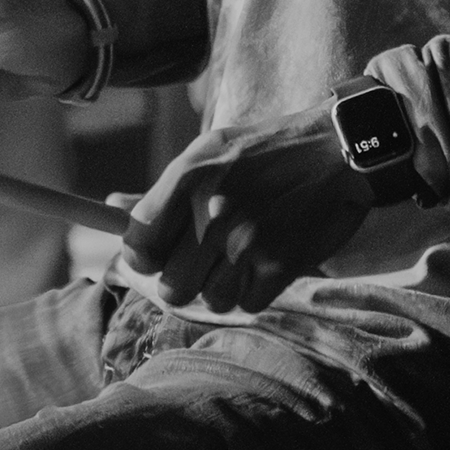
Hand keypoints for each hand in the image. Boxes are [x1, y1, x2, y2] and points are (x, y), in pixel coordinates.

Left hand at [120, 107, 372, 316]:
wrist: (339, 146)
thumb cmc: (268, 150)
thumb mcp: (212, 152)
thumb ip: (165, 189)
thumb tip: (110, 205)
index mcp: (190, 176)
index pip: (139, 244)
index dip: (143, 259)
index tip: (155, 257)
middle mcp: (213, 210)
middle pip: (171, 286)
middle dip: (186, 279)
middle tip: (206, 259)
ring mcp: (247, 240)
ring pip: (210, 300)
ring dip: (223, 285)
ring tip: (242, 254)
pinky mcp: (279, 263)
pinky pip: (248, 303)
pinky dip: (256, 289)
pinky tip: (267, 259)